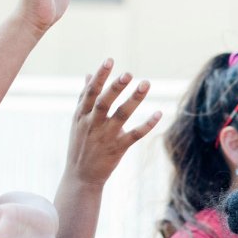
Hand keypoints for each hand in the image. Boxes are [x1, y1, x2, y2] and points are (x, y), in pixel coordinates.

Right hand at [64, 58, 162, 185]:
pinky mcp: (118, 148)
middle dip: (115, 87)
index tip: (110, 61)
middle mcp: (93, 124)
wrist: (81, 176)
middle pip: (104, 102)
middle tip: (129, 73)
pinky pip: (135, 135)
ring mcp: (106, 136)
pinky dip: (147, 124)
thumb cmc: (80, 143)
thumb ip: (84, 97)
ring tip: (146, 83)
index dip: (100, 76)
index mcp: (82, 115)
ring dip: (134, 99)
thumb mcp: (78, 120)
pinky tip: (159, 113)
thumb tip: (88, 74)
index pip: (90, 92)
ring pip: (121, 115)